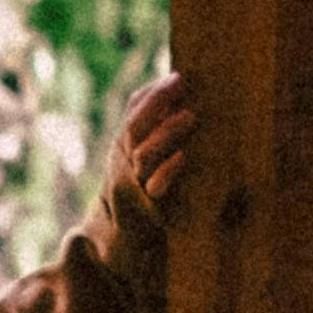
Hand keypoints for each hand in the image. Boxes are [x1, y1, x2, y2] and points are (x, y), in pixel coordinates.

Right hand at [108, 73, 200, 229]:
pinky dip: (168, 170)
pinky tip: (183, 157)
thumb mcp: (137, 153)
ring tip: (190, 116)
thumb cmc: (140, 186)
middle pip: (135, 127)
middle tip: (181, 88)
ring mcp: (135, 183)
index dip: (154, 93)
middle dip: (157, 104)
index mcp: (124, 144)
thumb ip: (150, 124)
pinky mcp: (149, 206)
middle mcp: (124, 160)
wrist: (122, 233)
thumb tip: (175, 84)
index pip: (135, 111)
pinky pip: (155, 186)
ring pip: (144, 154)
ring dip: (166, 133)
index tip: (179, 78)